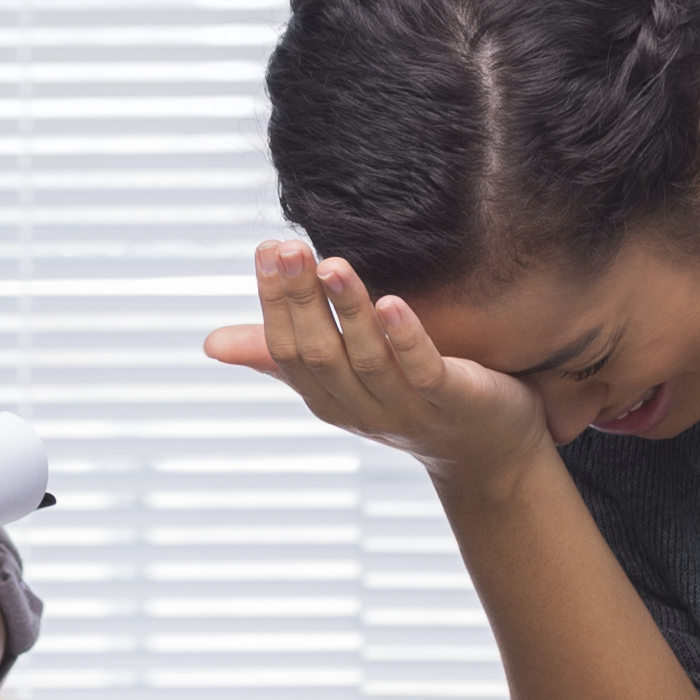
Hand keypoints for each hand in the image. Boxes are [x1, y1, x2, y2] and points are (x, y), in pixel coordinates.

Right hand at [201, 243, 552, 492]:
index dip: (274, 304)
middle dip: (301, 300)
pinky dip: (406, 338)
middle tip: (289, 247)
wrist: (488, 452)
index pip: (288, 352)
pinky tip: (392, 301)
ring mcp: (407, 409)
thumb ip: (284, 357)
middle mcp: (361, 409)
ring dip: (348, 311)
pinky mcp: (453, 402)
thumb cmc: (409, 403)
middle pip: (320, 355)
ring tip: (332, 264)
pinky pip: (424, 371)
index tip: (266, 250)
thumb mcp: (341, 380)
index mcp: (328, 399)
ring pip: (368, 360)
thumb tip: (211, 343)